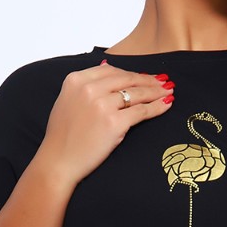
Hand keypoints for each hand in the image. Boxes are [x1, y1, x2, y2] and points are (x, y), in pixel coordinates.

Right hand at [38, 59, 174, 187]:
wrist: (59, 161)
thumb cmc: (62, 135)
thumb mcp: (67, 99)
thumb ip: (86, 83)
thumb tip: (106, 65)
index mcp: (76, 80)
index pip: (111, 70)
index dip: (131, 73)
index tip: (144, 76)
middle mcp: (89, 89)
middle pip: (127, 79)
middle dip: (148, 80)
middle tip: (163, 82)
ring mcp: (102, 105)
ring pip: (137, 93)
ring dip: (156, 91)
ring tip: (168, 92)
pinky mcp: (114, 122)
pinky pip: (142, 111)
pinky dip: (157, 107)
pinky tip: (166, 105)